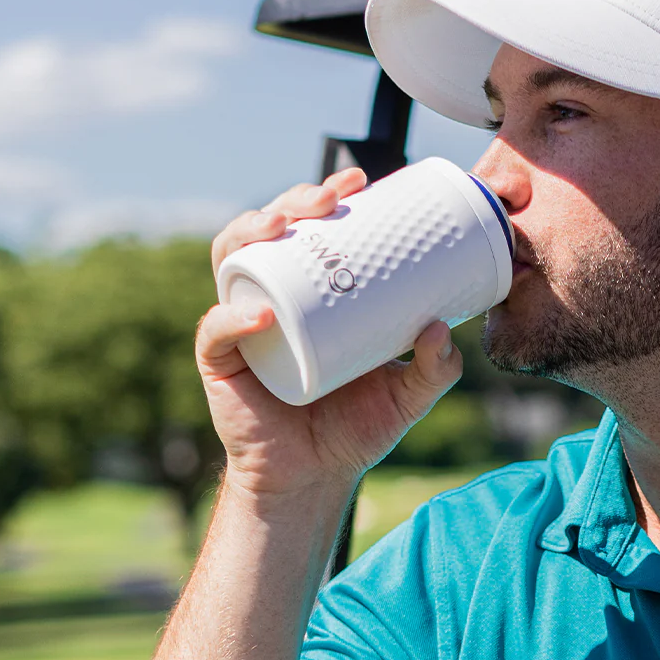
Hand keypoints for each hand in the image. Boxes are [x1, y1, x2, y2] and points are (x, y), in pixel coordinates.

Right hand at [197, 168, 463, 502]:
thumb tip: (441, 327)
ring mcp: (243, 325)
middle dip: (293, 199)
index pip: (311, 229)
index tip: (361, 180)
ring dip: (251, 230)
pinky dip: (234, 316)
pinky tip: (262, 311)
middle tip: (331, 196)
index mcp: (313, 293)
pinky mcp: (222, 363)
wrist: (316, 479)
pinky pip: (218, 332)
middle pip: (269, 229)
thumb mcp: (409, 393)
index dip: (327, 195)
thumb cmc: (357, 427)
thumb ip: (435, 366)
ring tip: (284, 224)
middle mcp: (273, 296)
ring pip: (232, 259)